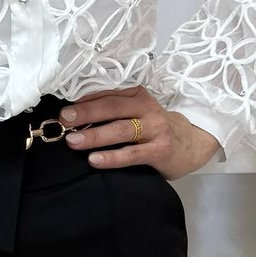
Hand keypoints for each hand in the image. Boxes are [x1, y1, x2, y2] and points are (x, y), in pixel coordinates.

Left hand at [58, 84, 221, 179]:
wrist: (193, 143)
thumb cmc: (156, 128)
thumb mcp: (139, 111)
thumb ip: (114, 110)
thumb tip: (76, 113)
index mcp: (138, 96)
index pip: (107, 96)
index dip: (83, 103)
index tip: (63, 112)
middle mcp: (147, 109)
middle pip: (112, 109)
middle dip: (85, 114)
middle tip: (64, 121)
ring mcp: (155, 130)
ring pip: (120, 130)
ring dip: (95, 135)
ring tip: (73, 141)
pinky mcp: (159, 151)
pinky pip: (131, 154)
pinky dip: (112, 157)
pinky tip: (94, 160)